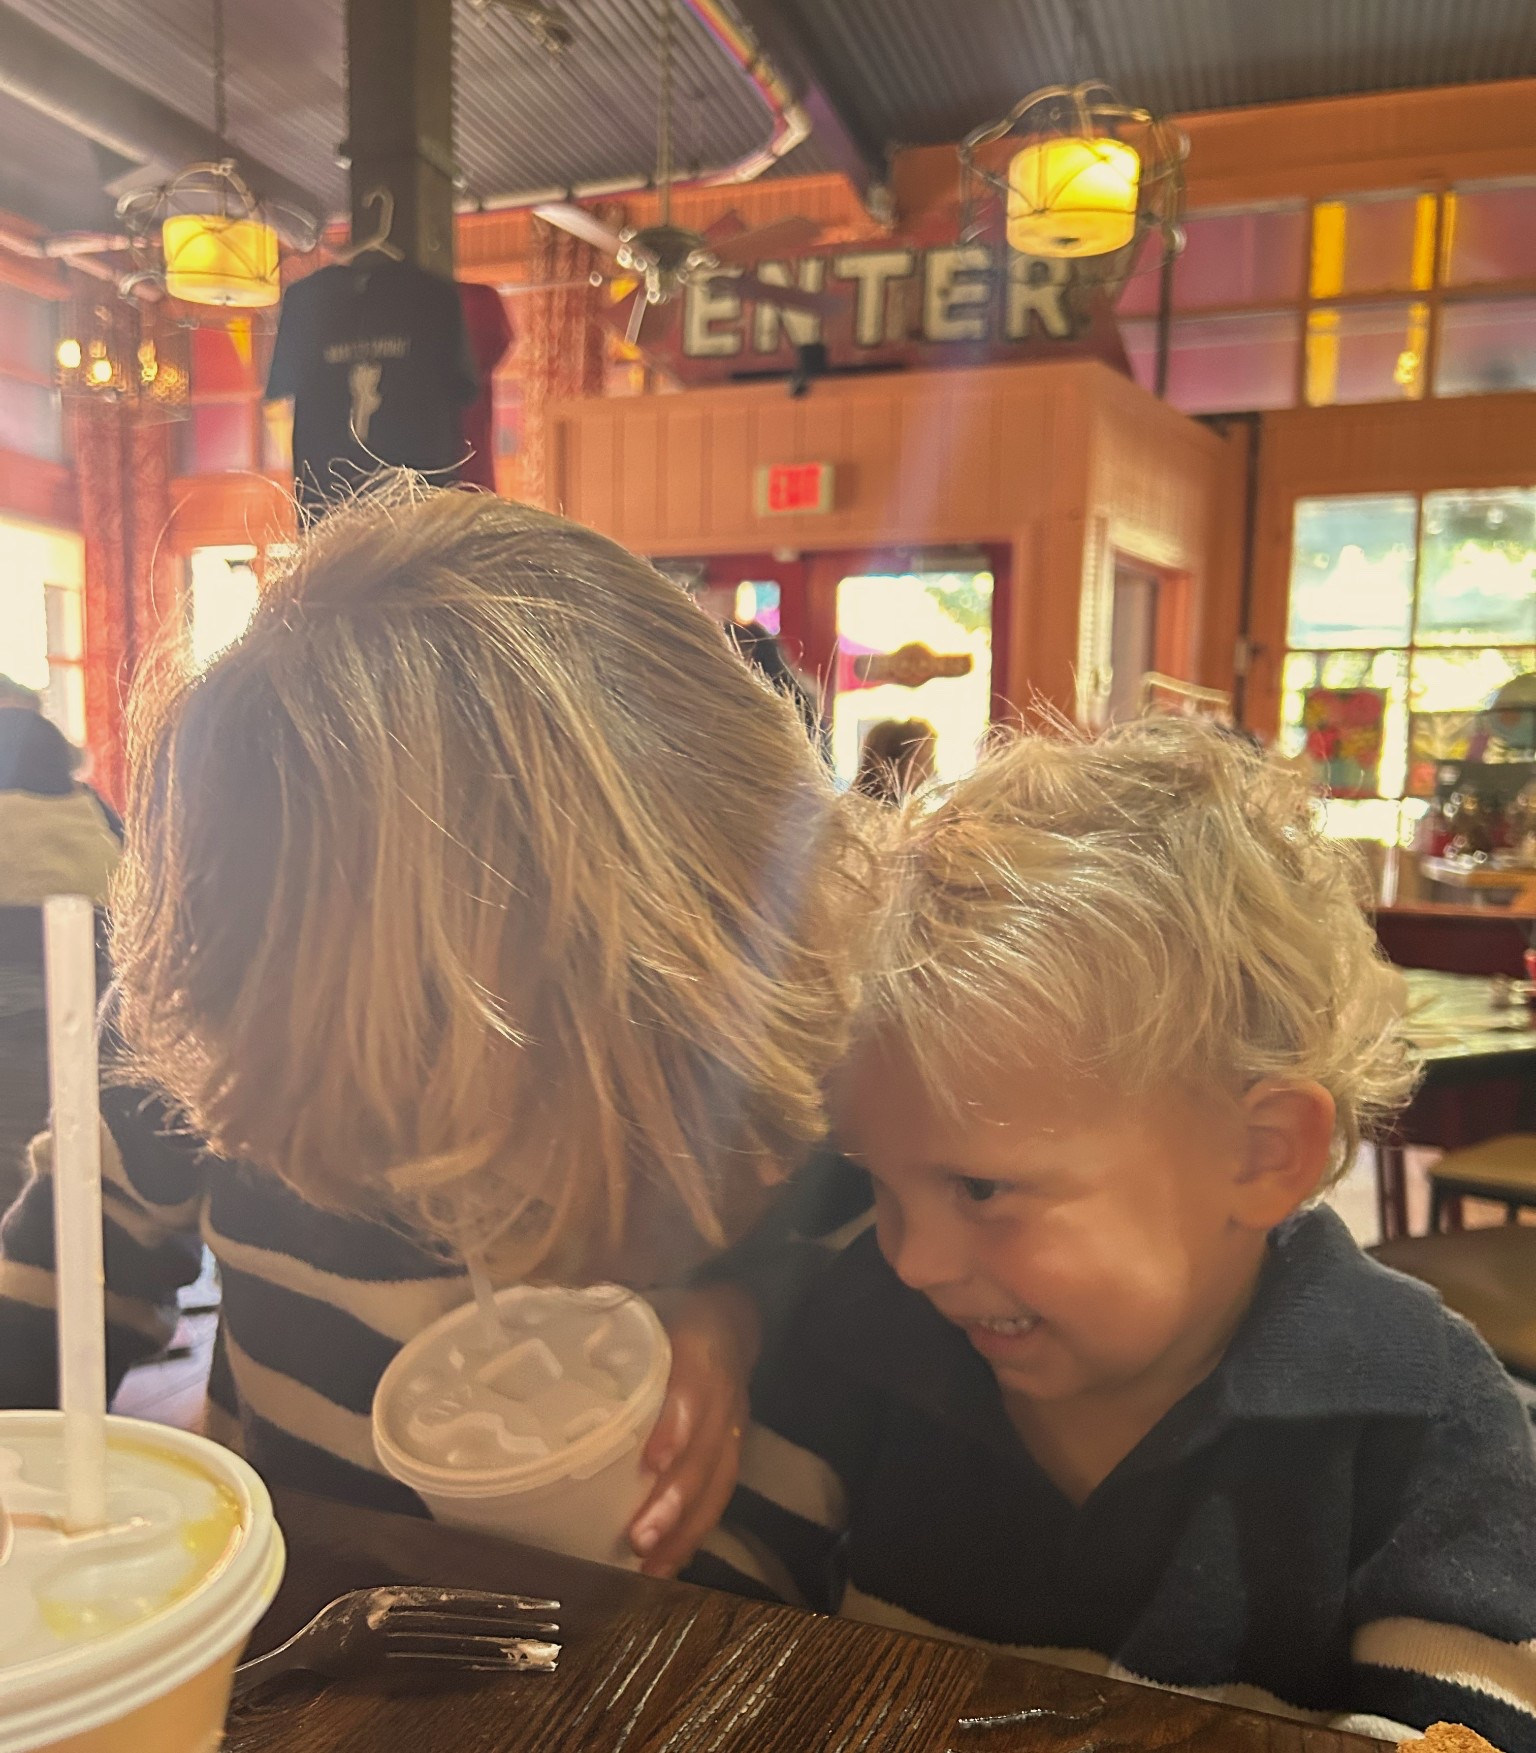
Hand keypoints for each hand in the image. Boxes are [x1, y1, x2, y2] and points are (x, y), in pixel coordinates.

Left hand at [627, 1283, 759, 1576]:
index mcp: (700, 1347)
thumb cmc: (672, 1313)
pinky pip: (720, 1497)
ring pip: (718, 1483)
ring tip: (651, 1570)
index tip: (650, 1461)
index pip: (695, 1386)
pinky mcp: (733, 1452)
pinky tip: (666, 1566)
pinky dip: (693, 1534)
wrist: (732, 1320)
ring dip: (685, 1530)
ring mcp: (733, 1426)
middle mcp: (724, 1392)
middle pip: (708, 1451)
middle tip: (639, 1539)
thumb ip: (602, 1317)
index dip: (677, 1424)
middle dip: (676, 1499)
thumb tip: (536, 1322)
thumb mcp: (646, 1301)